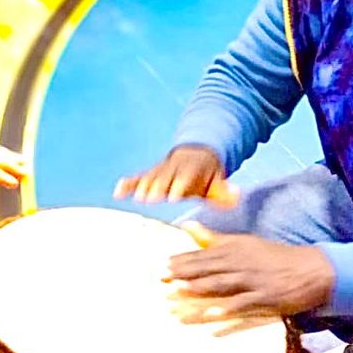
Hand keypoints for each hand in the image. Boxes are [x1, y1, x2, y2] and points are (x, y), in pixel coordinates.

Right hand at [114, 145, 237, 204]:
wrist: (198, 154)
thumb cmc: (208, 175)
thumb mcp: (218, 181)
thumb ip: (224, 192)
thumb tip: (235, 196)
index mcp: (191, 170)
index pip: (185, 178)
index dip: (178, 186)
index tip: (173, 197)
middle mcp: (174, 168)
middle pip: (164, 177)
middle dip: (156, 187)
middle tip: (147, 198)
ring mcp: (161, 170)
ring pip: (150, 177)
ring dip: (141, 186)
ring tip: (133, 196)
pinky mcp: (151, 174)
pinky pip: (138, 178)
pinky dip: (128, 184)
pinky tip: (117, 192)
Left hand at [166, 222, 334, 323]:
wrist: (311, 269)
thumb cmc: (273, 257)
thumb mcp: (243, 242)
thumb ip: (212, 238)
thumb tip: (186, 226)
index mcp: (235, 247)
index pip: (203, 254)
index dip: (182, 261)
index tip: (162, 266)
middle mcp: (241, 261)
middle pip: (207, 268)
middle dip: (183, 274)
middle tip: (161, 279)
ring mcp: (253, 280)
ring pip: (220, 285)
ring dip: (198, 290)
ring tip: (177, 295)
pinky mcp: (265, 297)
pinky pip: (243, 304)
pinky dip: (227, 309)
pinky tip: (212, 316)